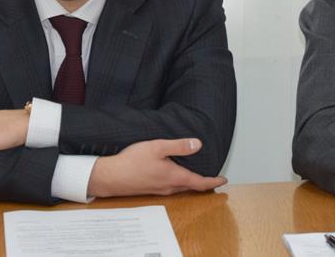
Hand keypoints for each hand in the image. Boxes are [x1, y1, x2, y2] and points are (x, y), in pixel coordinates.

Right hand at [87, 138, 226, 197]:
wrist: (110, 177)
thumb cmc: (132, 161)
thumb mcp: (158, 147)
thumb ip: (179, 146)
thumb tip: (198, 144)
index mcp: (174, 177)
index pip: (200, 183)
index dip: (214, 181)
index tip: (224, 180)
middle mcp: (169, 187)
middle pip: (192, 186)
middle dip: (204, 182)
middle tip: (213, 176)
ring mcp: (159, 190)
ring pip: (181, 187)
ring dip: (191, 182)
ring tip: (196, 174)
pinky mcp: (151, 189)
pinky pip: (171, 187)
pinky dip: (179, 182)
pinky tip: (174, 174)